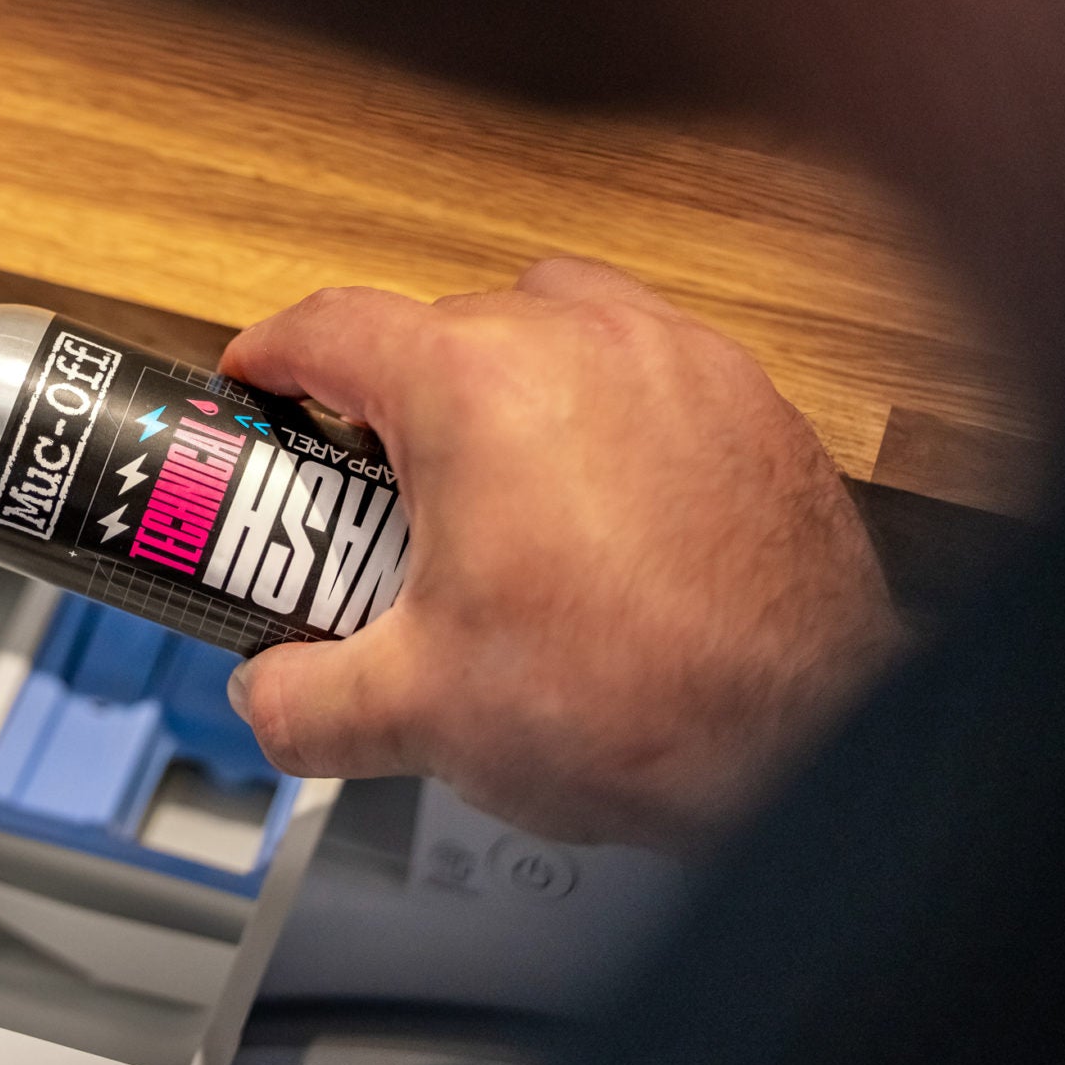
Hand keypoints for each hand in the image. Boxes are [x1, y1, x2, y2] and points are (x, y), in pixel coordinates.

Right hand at [221, 259, 901, 851]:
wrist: (808, 740)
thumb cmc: (634, 703)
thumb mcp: (417, 714)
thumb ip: (303, 702)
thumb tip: (267, 696)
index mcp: (476, 389)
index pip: (333, 325)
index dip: (272, 355)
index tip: (255, 384)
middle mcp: (580, 342)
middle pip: (439, 325)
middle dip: (384, 396)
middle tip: (365, 489)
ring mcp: (677, 359)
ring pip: (547, 323)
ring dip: (494, 379)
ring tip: (483, 480)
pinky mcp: (748, 401)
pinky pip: (640, 362)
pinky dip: (593, 406)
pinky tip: (590, 503)